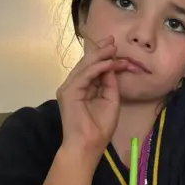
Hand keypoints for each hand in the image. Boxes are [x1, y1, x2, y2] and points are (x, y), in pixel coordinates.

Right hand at [56, 36, 127, 157]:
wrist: (89, 144)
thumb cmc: (100, 127)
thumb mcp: (111, 100)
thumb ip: (110, 83)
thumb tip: (112, 66)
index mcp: (84, 88)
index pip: (93, 68)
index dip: (104, 57)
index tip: (116, 48)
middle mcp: (74, 85)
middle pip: (87, 64)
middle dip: (101, 51)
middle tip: (112, 40)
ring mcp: (69, 88)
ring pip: (85, 66)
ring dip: (100, 56)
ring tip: (113, 48)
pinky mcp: (68, 92)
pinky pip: (85, 75)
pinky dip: (97, 68)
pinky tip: (109, 63)